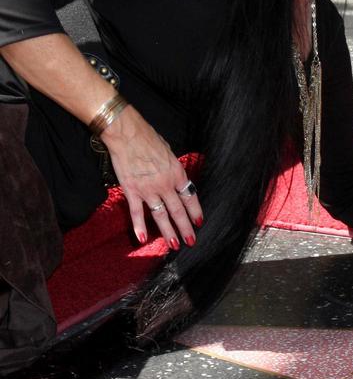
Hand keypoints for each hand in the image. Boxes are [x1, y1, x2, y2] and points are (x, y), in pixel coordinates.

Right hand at [101, 105, 202, 250]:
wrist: (127, 133)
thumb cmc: (147, 137)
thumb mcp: (168, 151)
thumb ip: (172, 168)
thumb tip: (174, 177)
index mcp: (176, 173)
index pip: (190, 197)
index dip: (195, 211)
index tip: (199, 222)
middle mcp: (165, 184)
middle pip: (178, 210)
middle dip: (186, 227)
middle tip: (191, 240)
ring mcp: (148, 189)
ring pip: (161, 216)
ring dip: (168, 232)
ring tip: (174, 245)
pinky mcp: (132, 190)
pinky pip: (137, 212)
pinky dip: (139, 227)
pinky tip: (142, 239)